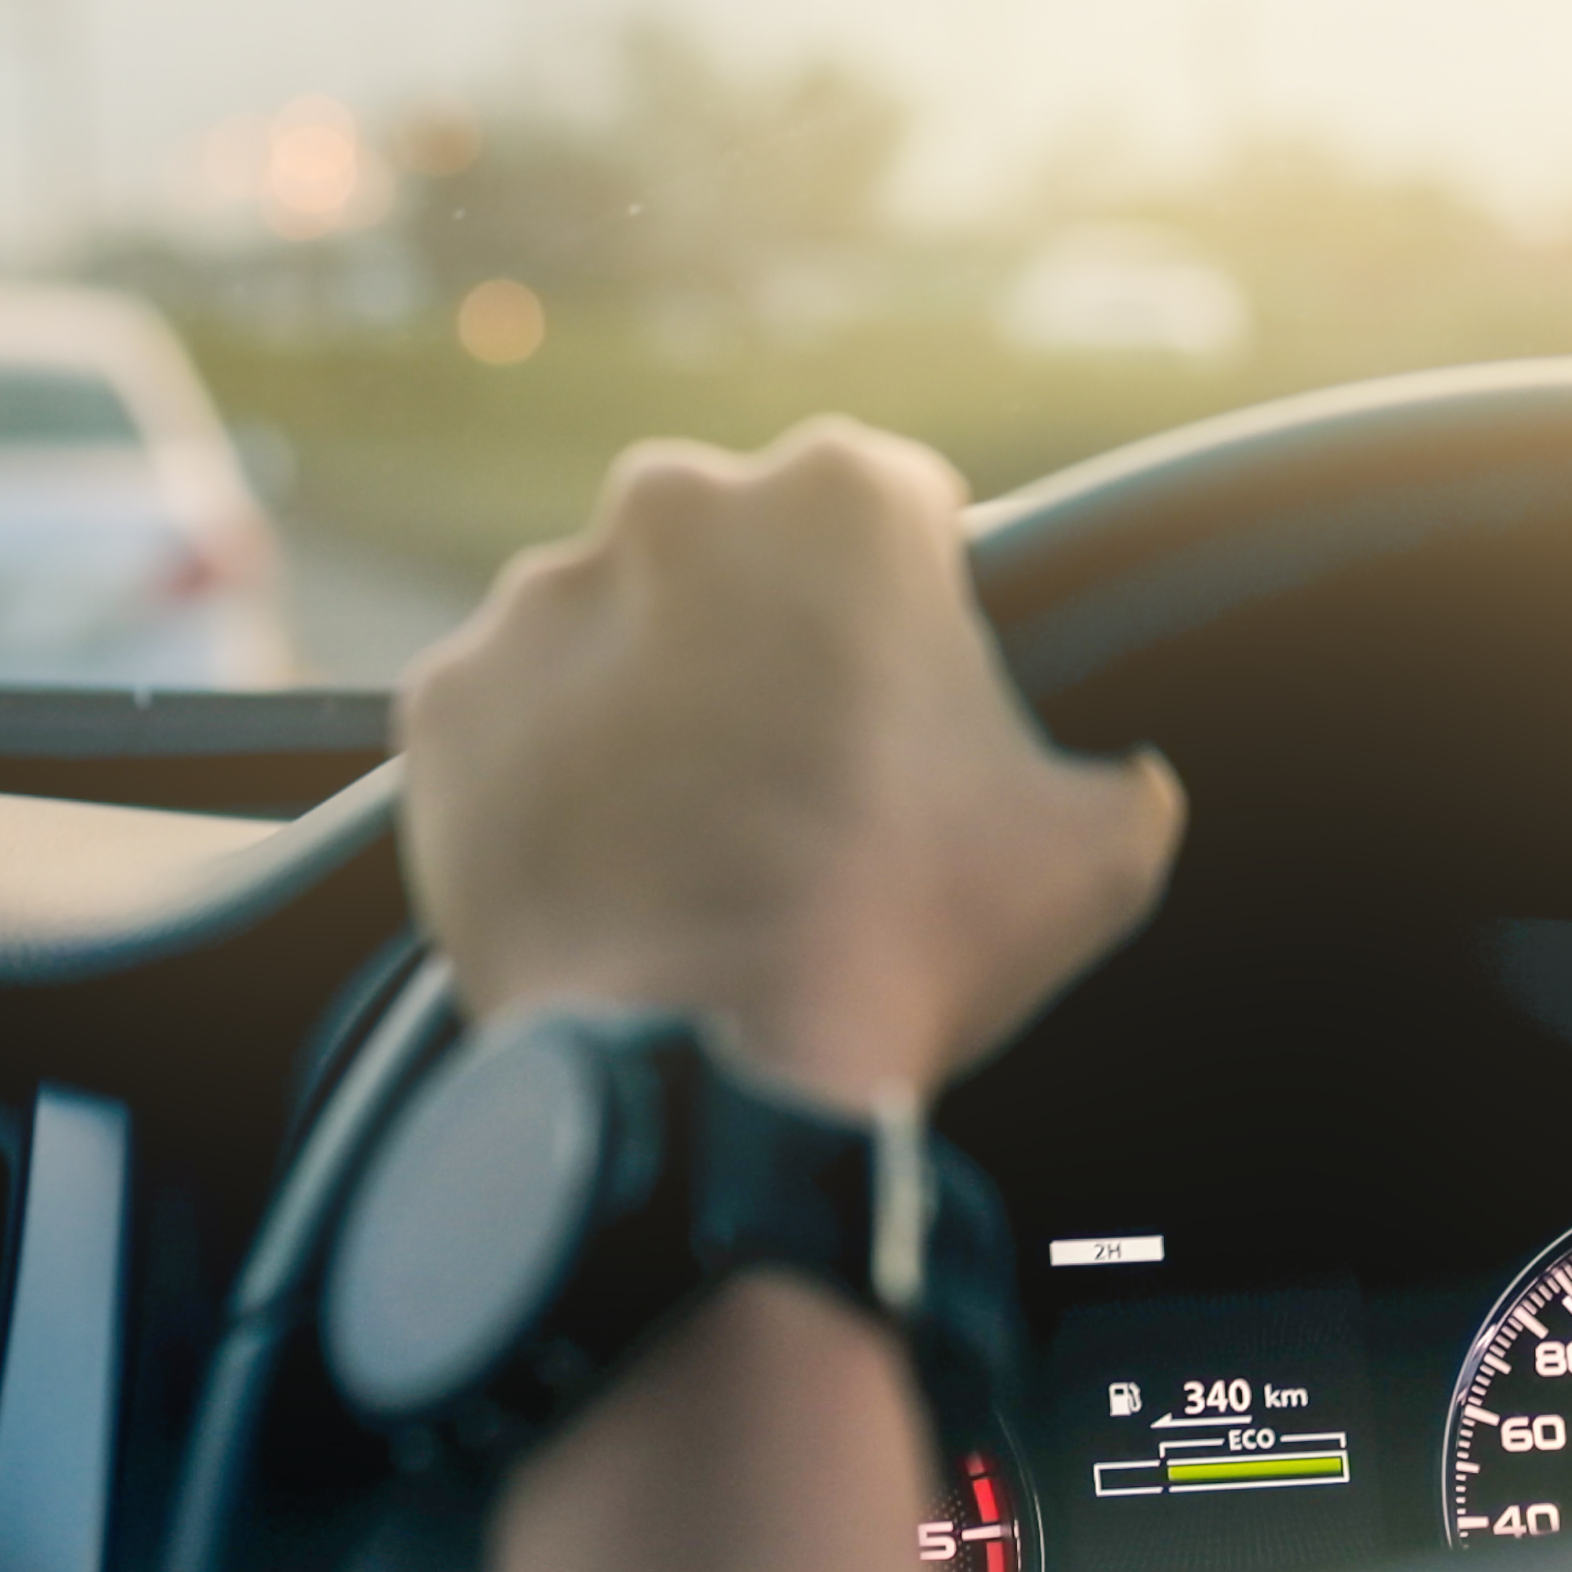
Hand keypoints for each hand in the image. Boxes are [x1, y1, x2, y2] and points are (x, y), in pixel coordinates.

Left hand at [395, 416, 1184, 1109]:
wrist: (699, 1071)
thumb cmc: (904, 937)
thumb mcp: (1095, 848)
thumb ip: (1117, 775)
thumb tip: (1125, 785)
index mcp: (845, 501)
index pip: (898, 515)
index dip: (914, 616)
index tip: (907, 702)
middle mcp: (675, 508)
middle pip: (737, 554)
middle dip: (764, 636)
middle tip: (796, 773)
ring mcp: (541, 600)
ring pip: (611, 627)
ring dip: (649, 700)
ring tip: (689, 836)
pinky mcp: (446, 702)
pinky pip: (507, 720)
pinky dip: (544, 776)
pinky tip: (602, 864)